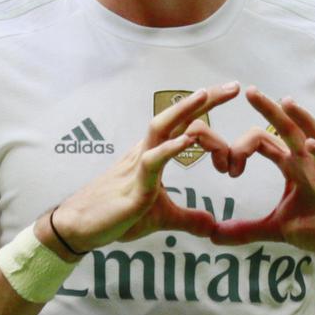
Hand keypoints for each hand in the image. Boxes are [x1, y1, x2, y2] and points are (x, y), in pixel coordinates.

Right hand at [50, 82, 241, 253]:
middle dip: (203, 99)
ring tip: (205, 95)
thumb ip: (188, 218)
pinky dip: (171, 149)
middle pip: (175, 116)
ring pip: (160, 128)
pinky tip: (188, 141)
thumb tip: (212, 224)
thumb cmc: (117, 216)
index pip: (184, 124)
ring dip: (183, 110)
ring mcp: (139, 166)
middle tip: (233, 86)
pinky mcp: (135, 186)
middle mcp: (146, 152)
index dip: (206, 109)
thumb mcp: (162, 217)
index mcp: (154, 155)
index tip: (232, 95)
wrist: (80, 228)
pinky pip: (153, 161)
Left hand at [210, 87, 314, 254]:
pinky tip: (313, 145)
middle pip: (287, 128)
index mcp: (290, 166)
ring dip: (302, 118)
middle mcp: (307, 161)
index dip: (241, 149)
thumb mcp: (276, 229)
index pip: (263, 143)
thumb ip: (245, 231)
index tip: (227, 169)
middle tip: (250, 91)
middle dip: (269, 110)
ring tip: (286, 103)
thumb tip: (211, 236)